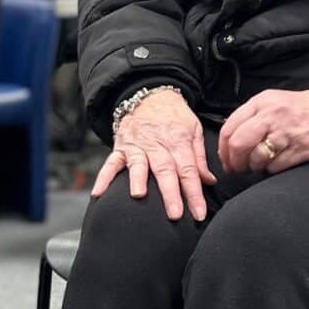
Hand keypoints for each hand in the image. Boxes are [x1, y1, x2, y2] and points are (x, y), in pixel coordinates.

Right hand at [91, 90, 216, 221]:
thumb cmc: (174, 115)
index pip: (188, 170)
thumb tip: (209, 182)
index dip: (194, 193)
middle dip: (170, 194)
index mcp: (178, 140)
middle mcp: (156, 144)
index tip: (199, 214)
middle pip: (165, 170)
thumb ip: (199, 157)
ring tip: (138, 195)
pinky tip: (98, 193)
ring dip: (137, 180)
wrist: (150, 93)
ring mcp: (136, 146)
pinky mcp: (120, 147)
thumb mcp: (193, 129)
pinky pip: (110, 163)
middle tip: (175, 214)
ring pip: (138, 164)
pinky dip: (103, 178)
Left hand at [218, 87, 308, 174]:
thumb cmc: (306, 109)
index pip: (229, 127)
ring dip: (254, 168)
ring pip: (255, 158)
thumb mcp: (275, 101)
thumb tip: (229, 139)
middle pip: (238, 144)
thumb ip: (252, 116)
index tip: (226, 159)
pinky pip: (275, 168)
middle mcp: (272, 115)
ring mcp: (288, 133)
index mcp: (262, 102)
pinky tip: (278, 165)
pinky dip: (272, 171)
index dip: (223, 149)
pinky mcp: (301, 149)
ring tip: (261, 166)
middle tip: (237, 169)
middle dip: (234, 162)